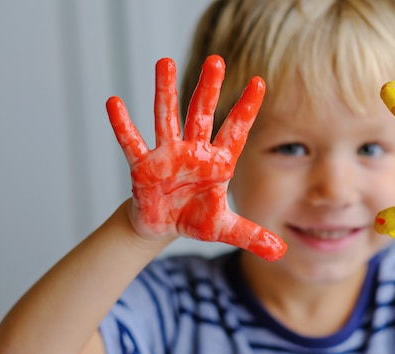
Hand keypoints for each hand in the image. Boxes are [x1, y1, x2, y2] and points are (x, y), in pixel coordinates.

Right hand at [106, 55, 286, 260]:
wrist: (164, 224)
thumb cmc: (195, 218)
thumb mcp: (225, 229)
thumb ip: (252, 236)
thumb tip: (281, 252)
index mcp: (217, 162)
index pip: (236, 131)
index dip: (246, 109)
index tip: (260, 82)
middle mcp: (194, 151)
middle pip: (202, 114)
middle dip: (209, 89)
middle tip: (216, 60)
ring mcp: (168, 154)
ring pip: (167, 117)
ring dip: (165, 91)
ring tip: (164, 62)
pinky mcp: (143, 166)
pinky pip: (133, 143)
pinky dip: (123, 125)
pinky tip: (114, 103)